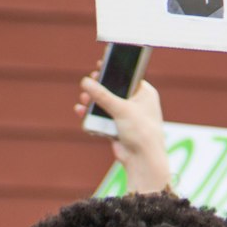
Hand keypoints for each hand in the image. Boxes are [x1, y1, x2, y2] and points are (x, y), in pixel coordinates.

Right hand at [75, 72, 170, 194]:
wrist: (142, 160)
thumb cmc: (141, 132)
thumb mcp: (121, 109)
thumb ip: (102, 95)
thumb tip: (86, 82)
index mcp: (145, 93)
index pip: (128, 77)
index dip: (113, 72)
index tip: (100, 65)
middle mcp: (137, 104)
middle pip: (114, 90)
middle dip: (99, 88)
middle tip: (88, 83)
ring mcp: (127, 117)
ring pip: (106, 105)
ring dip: (93, 102)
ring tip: (83, 99)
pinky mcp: (118, 129)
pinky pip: (102, 119)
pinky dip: (92, 116)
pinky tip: (81, 111)